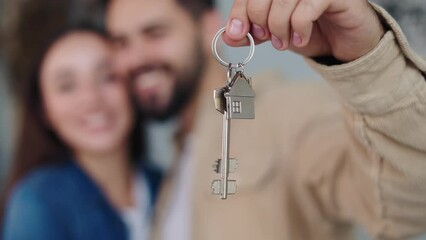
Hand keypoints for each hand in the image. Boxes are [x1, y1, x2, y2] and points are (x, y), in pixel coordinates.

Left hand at [223, 0, 384, 61]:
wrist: (345, 42)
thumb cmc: (311, 31)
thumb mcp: (274, 33)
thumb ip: (252, 32)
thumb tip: (229, 36)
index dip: (240, 11)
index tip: (237, 33)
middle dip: (260, 20)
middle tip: (269, 38)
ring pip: (283, 1)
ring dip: (279, 27)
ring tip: (285, 42)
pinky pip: (306, 8)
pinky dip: (299, 28)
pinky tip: (301, 39)